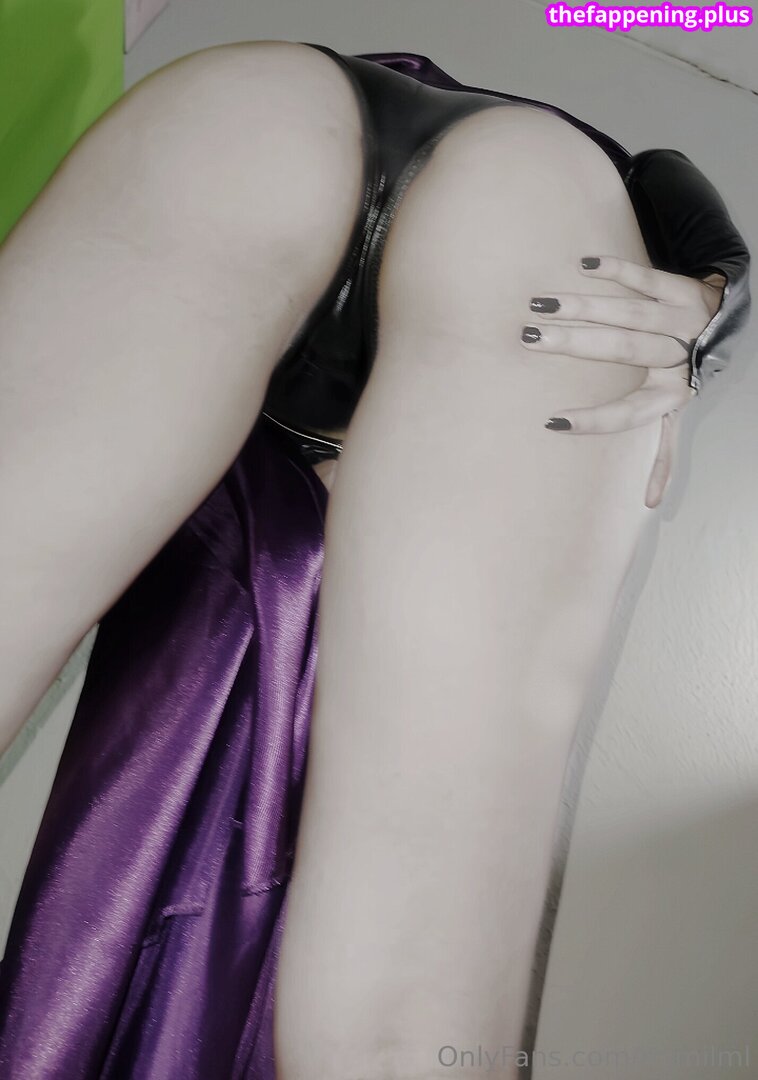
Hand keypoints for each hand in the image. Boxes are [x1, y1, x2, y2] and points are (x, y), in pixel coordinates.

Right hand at [521, 257, 724, 508]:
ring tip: (543, 303)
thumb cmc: (691, 373)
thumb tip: (651, 505)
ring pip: (632, 313)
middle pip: (625, 350)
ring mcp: (682, 320)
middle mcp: (679, 355)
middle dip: (576, 344)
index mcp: (674, 394)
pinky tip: (586, 265)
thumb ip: (665, 452)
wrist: (728, 320)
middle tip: (532, 339)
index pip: (631, 412)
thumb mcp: (682, 413)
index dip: (595, 421)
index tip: (553, 421)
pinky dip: (619, 270)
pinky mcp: (682, 288)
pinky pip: (648, 278)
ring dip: (585, 307)